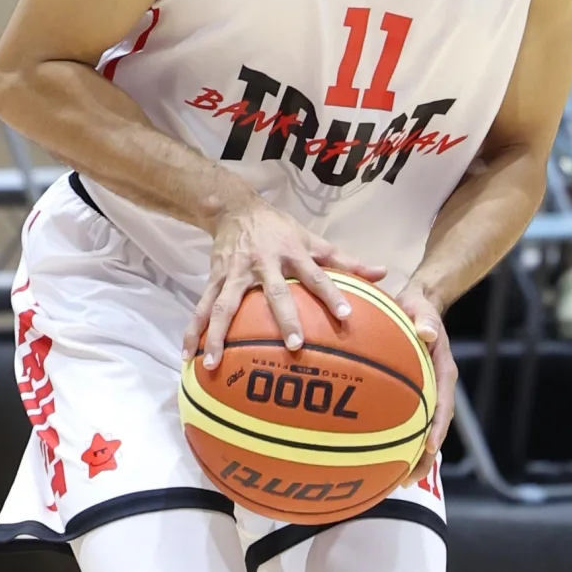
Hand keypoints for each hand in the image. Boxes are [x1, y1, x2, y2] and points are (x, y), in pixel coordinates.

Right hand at [184, 196, 383, 367]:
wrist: (234, 208)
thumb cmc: (280, 229)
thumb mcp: (313, 239)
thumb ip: (346, 261)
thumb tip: (383, 273)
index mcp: (291, 254)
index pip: (317, 275)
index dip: (332, 294)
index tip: (346, 316)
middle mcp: (263, 264)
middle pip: (274, 293)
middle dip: (284, 319)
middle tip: (294, 345)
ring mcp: (235, 274)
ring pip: (224, 307)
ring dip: (217, 335)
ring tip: (213, 363)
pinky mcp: (214, 279)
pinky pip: (202, 308)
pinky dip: (193, 332)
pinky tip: (189, 356)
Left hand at [394, 278, 455, 481]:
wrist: (418, 304)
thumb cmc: (418, 306)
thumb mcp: (421, 307)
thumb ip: (424, 319)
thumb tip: (426, 332)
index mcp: (443, 371)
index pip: (443, 406)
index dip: (437, 430)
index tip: (429, 450)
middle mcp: (437, 388)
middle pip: (434, 429)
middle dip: (423, 457)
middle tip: (408, 481)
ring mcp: (425, 394)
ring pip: (421, 432)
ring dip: (410, 457)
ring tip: (395, 483)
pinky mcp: (411, 395)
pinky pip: (405, 422)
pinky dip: (395, 440)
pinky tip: (374, 457)